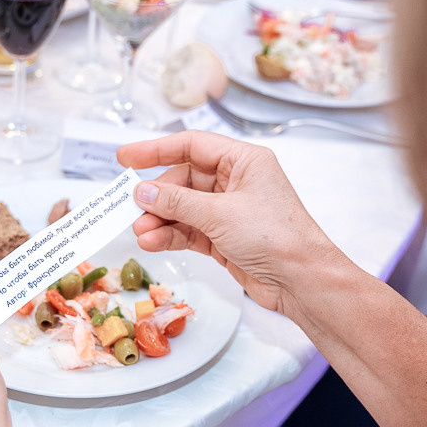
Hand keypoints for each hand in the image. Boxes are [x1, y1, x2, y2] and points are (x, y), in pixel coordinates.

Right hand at [117, 130, 337, 314]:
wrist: (301, 281)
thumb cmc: (276, 237)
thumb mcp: (220, 214)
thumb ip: (177, 202)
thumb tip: (141, 191)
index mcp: (243, 161)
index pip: (192, 146)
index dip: (156, 150)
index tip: (126, 157)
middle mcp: (235, 182)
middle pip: (183, 180)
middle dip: (157, 196)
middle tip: (131, 209)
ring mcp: (228, 211)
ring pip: (183, 208)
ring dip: (160, 220)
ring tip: (141, 232)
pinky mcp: (223, 238)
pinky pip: (188, 230)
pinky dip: (170, 235)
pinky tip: (153, 242)